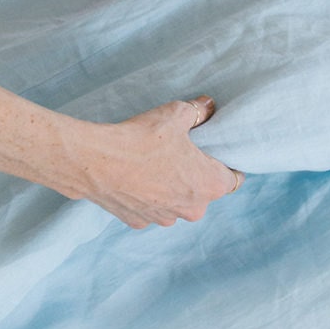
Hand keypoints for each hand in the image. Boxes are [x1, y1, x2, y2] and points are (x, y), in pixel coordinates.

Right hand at [65, 96, 244, 228]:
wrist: (96, 162)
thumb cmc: (142, 139)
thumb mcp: (176, 115)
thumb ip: (198, 111)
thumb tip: (208, 106)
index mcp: (209, 185)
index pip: (233, 178)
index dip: (226, 163)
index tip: (214, 151)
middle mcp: (192, 210)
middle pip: (203, 191)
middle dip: (195, 174)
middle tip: (179, 151)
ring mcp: (164, 218)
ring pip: (176, 201)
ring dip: (170, 187)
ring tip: (153, 163)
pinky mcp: (139, 222)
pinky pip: (151, 207)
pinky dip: (147, 194)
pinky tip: (135, 176)